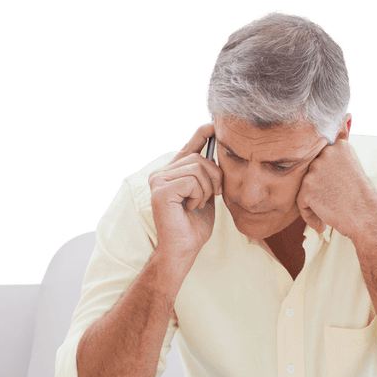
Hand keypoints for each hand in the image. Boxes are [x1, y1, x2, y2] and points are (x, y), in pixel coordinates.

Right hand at [147, 122, 223, 263]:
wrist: (183, 250)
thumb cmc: (194, 228)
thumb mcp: (205, 197)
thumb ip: (207, 177)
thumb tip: (218, 154)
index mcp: (171, 173)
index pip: (189, 147)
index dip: (203, 134)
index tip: (216, 125)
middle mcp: (160, 173)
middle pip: (198, 158)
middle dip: (214, 177)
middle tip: (212, 197)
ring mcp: (158, 180)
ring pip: (197, 168)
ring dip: (207, 190)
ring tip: (198, 205)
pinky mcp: (161, 190)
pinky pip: (192, 181)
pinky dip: (198, 196)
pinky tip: (190, 208)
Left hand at [296, 125, 376, 239]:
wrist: (365, 217)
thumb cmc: (359, 197)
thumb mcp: (351, 164)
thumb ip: (341, 144)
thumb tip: (345, 116)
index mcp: (337, 147)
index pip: (320, 162)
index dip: (327, 179)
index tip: (338, 187)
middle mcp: (325, 154)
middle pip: (311, 175)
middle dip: (320, 191)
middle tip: (337, 201)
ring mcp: (315, 170)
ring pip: (305, 189)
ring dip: (314, 203)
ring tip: (332, 209)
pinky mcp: (307, 188)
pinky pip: (301, 204)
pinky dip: (310, 215)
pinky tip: (324, 219)